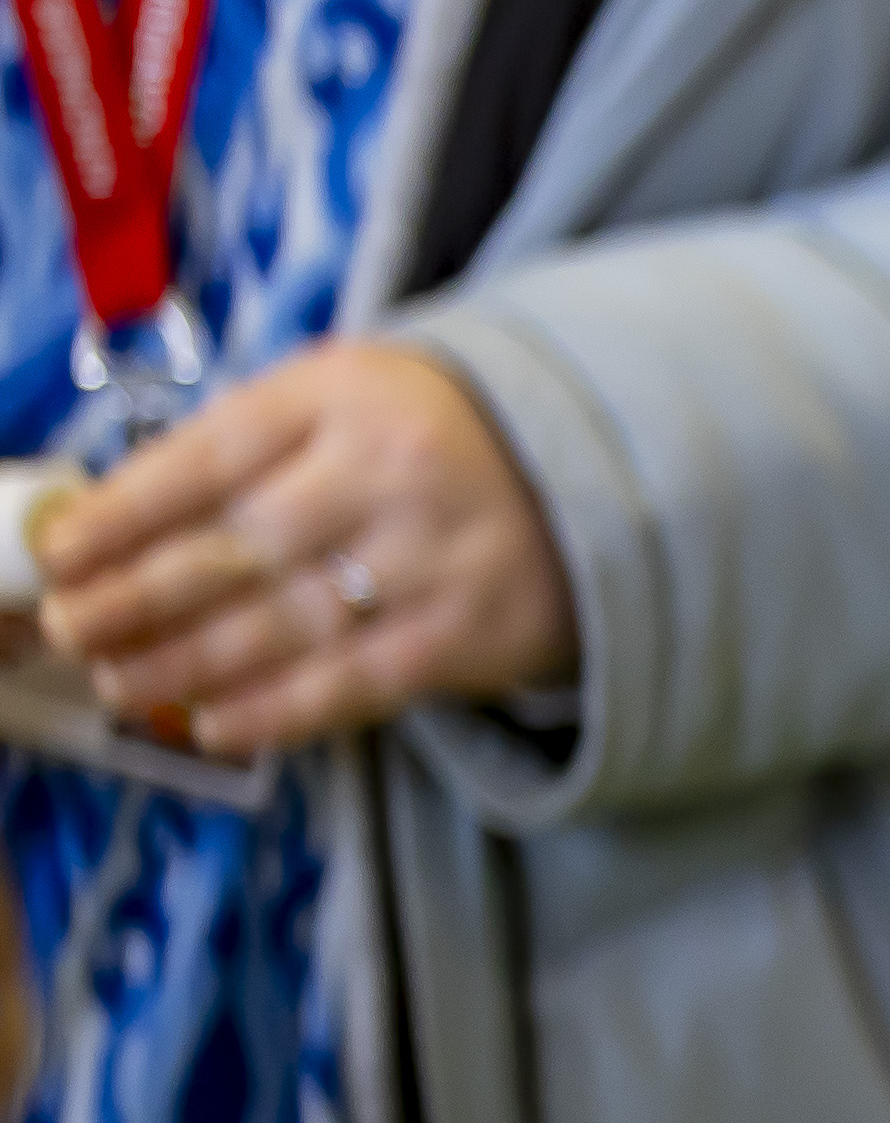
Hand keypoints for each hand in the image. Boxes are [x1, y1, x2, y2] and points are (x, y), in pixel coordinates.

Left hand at [33, 344, 579, 754]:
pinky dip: (276, 710)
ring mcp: (435, 561)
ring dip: (187, 661)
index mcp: (345, 398)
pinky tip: (214, 724)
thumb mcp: (346, 401)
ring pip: (286, 624)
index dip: (125, 511)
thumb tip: (119, 523)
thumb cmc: (437, 441)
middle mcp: (390, 476)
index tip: (60, 552)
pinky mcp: (469, 637)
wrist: (597, 478)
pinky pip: (354, 684)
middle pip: (238, 547)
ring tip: (120, 680)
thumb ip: (249, 449)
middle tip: (72, 627)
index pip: (212, 456)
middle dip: (137, 595)